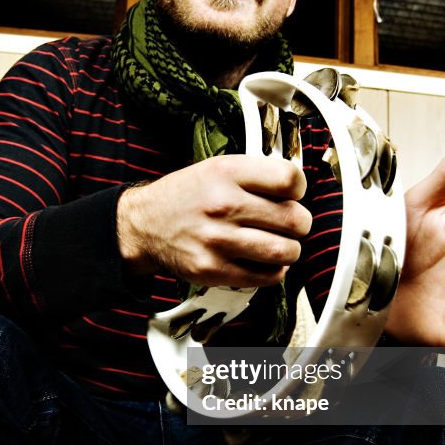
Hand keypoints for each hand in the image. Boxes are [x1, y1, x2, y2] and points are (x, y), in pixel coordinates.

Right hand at [116, 154, 311, 286]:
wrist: (145, 224)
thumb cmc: (188, 196)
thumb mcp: (218, 167)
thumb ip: (257, 174)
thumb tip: (299, 189)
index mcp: (227, 173)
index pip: (290, 180)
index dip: (298, 188)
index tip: (291, 194)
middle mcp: (223, 205)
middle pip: (295, 219)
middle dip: (299, 223)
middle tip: (290, 223)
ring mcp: (218, 241)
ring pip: (286, 251)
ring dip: (290, 249)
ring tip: (279, 243)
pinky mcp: (213, 270)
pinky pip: (268, 276)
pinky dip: (274, 270)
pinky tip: (263, 260)